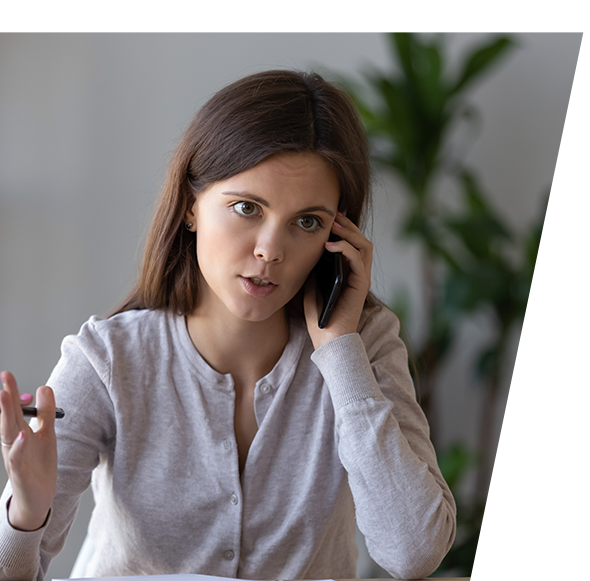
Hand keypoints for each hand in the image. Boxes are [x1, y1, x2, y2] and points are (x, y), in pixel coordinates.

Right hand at [0, 371, 56, 530]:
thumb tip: (44, 387)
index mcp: (19, 432)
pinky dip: (19, 447)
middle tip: (4, 376)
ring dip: (7, 415)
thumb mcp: (47, 433)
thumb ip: (46, 412)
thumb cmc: (39, 464)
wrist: (38, 496)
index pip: (14, 409)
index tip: (8, 375)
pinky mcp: (20, 472)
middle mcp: (13, 442)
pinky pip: (17, 458)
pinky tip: (23, 435)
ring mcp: (15, 457)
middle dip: (6, 397)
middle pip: (8, 417)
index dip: (12, 392)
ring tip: (7, 396)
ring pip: (8, 434)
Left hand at [304, 212, 372, 349]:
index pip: (351, 245)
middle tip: (334, 215)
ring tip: (333, 225)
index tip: (330, 218)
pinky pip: (358, 259)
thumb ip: (313, 274)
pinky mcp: (361, 285)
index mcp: (347, 275)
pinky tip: (331, 245)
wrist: (328, 342)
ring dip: (350, 232)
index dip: (343, 230)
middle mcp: (358, 275)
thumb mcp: (310, 290)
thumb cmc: (320, 321)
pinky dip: (346, 248)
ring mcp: (361, 279)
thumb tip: (308, 254)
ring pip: (364, 246)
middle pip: (361, 241)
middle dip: (348, 226)